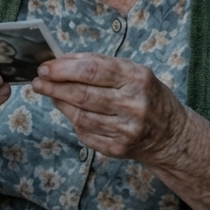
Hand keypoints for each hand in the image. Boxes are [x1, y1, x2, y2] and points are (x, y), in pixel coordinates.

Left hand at [30, 53, 187, 165]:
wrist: (171, 134)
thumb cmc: (147, 96)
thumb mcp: (132, 73)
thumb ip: (99, 65)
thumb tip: (61, 60)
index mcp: (137, 78)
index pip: (92, 70)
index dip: (63, 68)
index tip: (45, 67)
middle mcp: (134, 104)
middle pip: (83, 94)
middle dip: (54, 87)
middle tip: (38, 82)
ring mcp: (127, 129)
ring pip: (80, 116)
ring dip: (60, 103)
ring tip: (50, 94)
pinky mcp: (118, 148)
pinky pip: (85, 133)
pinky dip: (73, 121)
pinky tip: (70, 111)